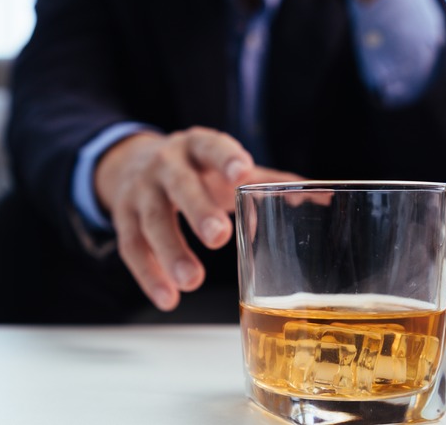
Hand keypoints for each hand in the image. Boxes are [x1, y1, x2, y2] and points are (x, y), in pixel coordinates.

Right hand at [95, 126, 301, 310]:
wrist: (131, 163)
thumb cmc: (195, 169)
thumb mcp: (225, 166)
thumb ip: (269, 181)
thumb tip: (324, 198)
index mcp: (196, 146)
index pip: (210, 146)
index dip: (225, 158)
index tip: (242, 173)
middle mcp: (165, 164)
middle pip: (178, 185)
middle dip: (197, 210)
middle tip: (220, 237)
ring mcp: (139, 190)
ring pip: (151, 220)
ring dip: (170, 251)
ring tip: (191, 281)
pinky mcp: (122, 217)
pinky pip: (131, 247)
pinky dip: (148, 275)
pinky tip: (167, 298)